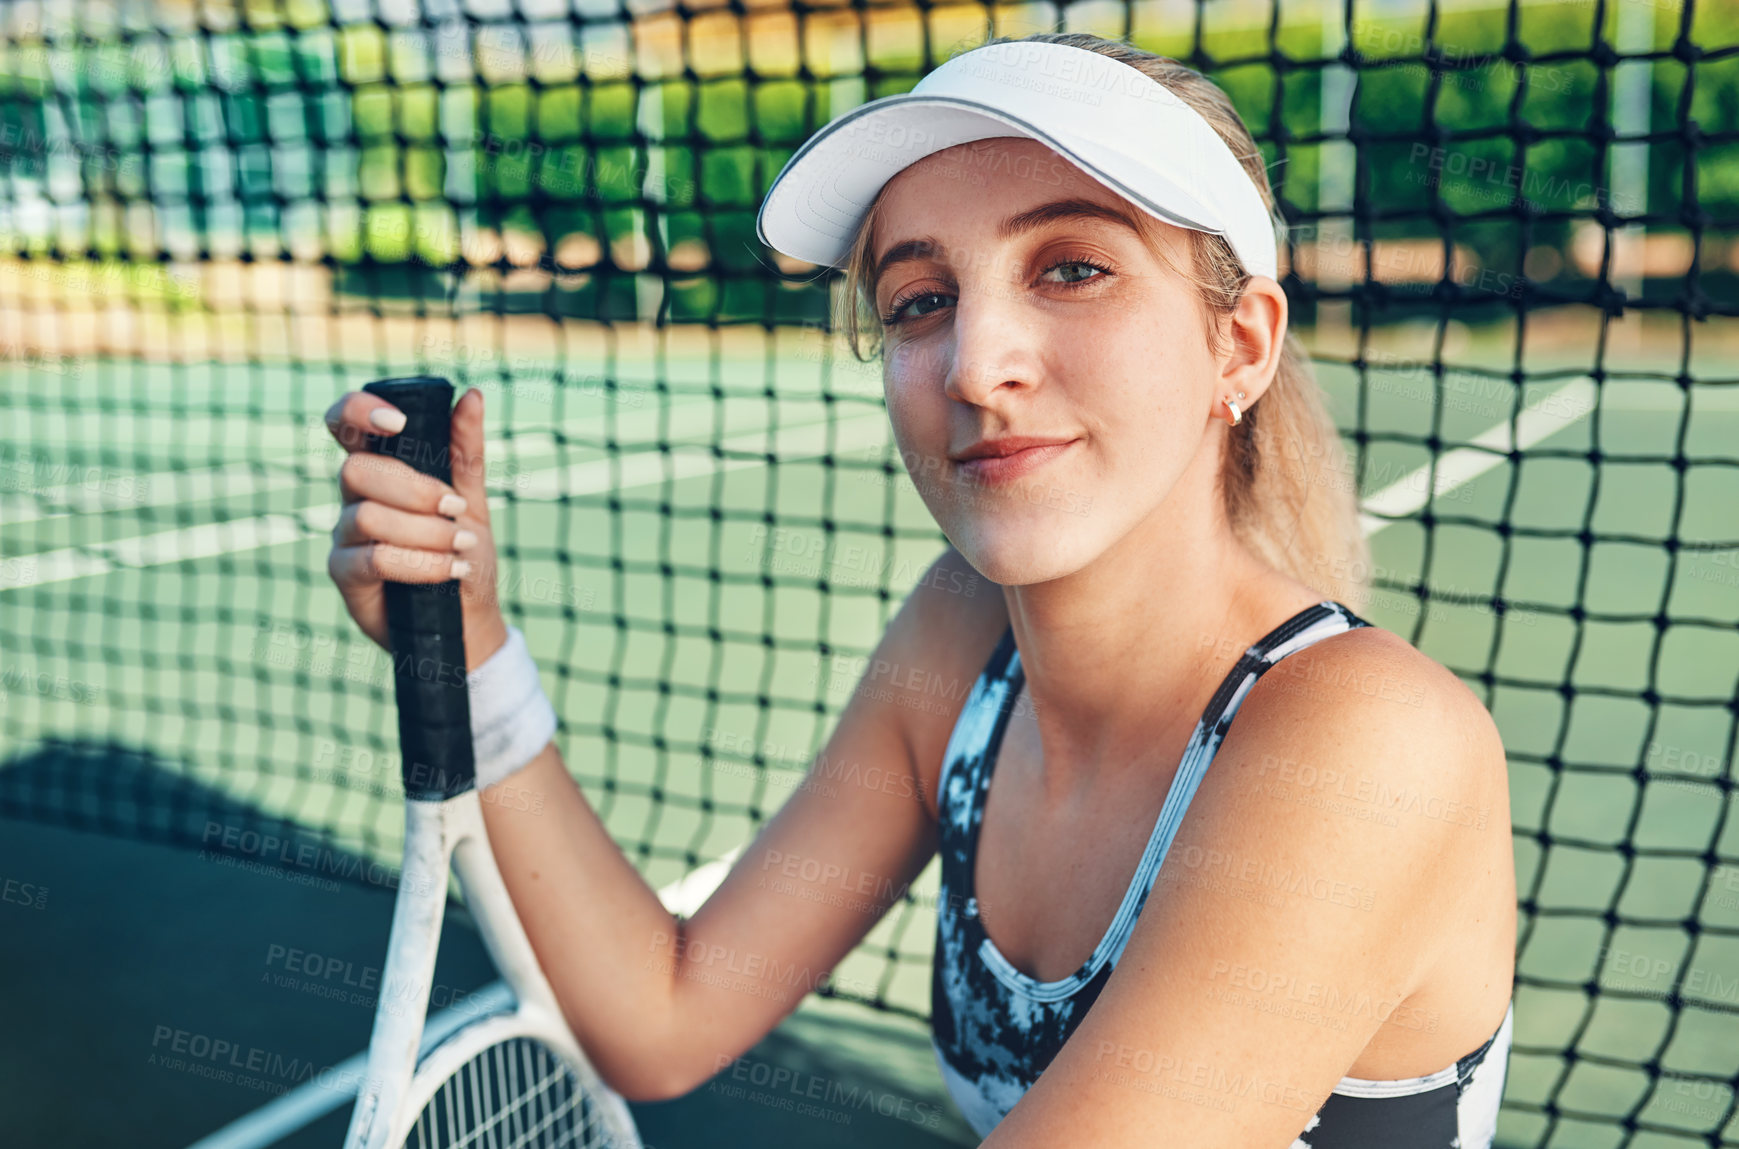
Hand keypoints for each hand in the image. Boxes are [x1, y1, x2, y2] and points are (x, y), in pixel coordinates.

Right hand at [323, 386, 508, 670]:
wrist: (469, 617)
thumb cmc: (465, 553)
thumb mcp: (474, 498)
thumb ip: (466, 451)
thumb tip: (473, 395)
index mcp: (382, 471)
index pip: (346, 426)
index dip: (357, 412)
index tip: (397, 421)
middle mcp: (355, 498)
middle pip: (356, 470)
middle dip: (413, 488)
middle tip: (456, 507)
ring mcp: (345, 536)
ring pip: (367, 516)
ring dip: (425, 531)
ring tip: (461, 546)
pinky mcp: (345, 574)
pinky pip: (373, 558)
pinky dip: (419, 562)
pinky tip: (451, 569)